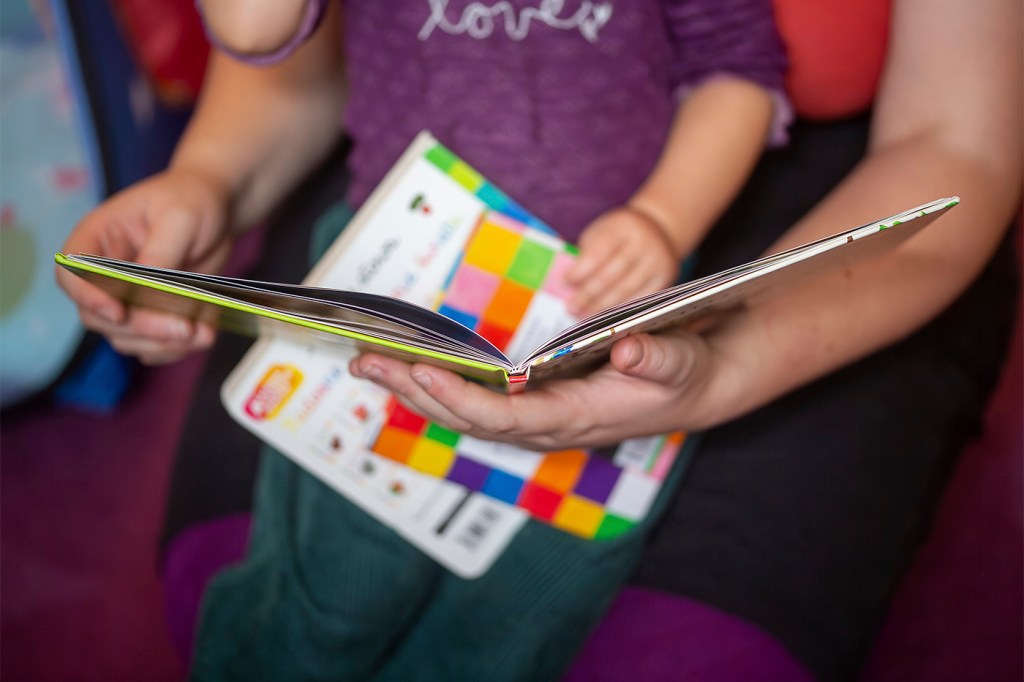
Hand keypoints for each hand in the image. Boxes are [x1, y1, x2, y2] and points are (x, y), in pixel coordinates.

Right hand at [56, 168, 233, 363]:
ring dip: (162, 343)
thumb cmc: (192, 200)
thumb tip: (147, 286)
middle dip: (142, 328)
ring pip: (126, 338)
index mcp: (96, 239)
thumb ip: (160, 252)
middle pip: (99, 317)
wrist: (219, 210)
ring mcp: (127, 298)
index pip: (71, 274)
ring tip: (201, 335)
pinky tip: (205, 334)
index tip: (119, 313)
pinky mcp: (153, 314)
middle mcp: (104, 273)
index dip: (89, 297)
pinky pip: (154, 344)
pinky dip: (178, 347)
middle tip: (184, 329)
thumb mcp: (179, 217)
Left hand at [349, 327, 729, 449]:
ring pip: (463, 412)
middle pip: (468, 416)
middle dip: (416, 389)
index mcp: (574, 419)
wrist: (687, 392)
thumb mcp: (679, 363)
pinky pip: (473, 403)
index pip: (507, 419)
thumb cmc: (680, 375)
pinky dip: (436, 386)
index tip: (423, 370)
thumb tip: (630, 347)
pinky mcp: (529, 408)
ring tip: (367, 361)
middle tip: (366, 359)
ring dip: (414, 388)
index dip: (464, 399)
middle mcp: (545, 427)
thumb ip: (656, 357)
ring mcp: (534, 421)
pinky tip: (406, 368)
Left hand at [564, 206, 680, 317]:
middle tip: (571, 307)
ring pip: (625, 290)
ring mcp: (657, 260)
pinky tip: (605, 317)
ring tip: (583, 314)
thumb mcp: (602, 231)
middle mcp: (643, 242)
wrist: (658, 228)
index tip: (565, 282)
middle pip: (611, 275)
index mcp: (623, 226)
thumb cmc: (620, 234)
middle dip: (588, 294)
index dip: (580, 271)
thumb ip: (586, 253)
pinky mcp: (666, 276)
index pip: (598, 252)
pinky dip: (620, 310)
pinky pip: (640, 299)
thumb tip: (567, 285)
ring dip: (601, 306)